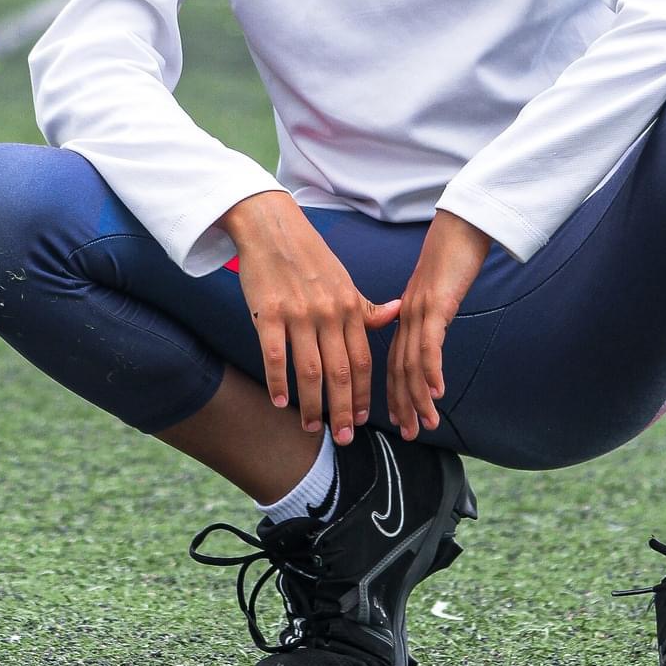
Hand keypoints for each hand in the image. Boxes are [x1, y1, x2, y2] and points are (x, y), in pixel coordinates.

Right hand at [221, 192, 401, 443]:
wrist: (272, 226)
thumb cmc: (309, 255)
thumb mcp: (345, 279)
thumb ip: (366, 305)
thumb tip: (397, 313)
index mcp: (349, 307)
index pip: (362, 360)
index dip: (364, 393)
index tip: (363, 419)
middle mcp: (327, 313)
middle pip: (340, 373)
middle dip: (343, 410)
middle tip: (343, 438)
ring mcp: (298, 314)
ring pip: (309, 371)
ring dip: (312, 404)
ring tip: (312, 427)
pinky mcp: (268, 312)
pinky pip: (275, 355)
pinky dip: (278, 382)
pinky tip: (280, 402)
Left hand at [387, 210, 491, 439]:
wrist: (460, 226)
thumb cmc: (452, 257)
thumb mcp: (437, 293)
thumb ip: (431, 316)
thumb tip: (432, 336)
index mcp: (404, 316)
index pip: (395, 363)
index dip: (395, 394)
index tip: (399, 420)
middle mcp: (405, 317)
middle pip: (398, 369)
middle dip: (403, 405)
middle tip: (410, 434)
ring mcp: (418, 311)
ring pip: (412, 362)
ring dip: (418, 397)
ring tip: (427, 424)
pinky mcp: (435, 304)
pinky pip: (430, 343)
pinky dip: (431, 370)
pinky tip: (436, 393)